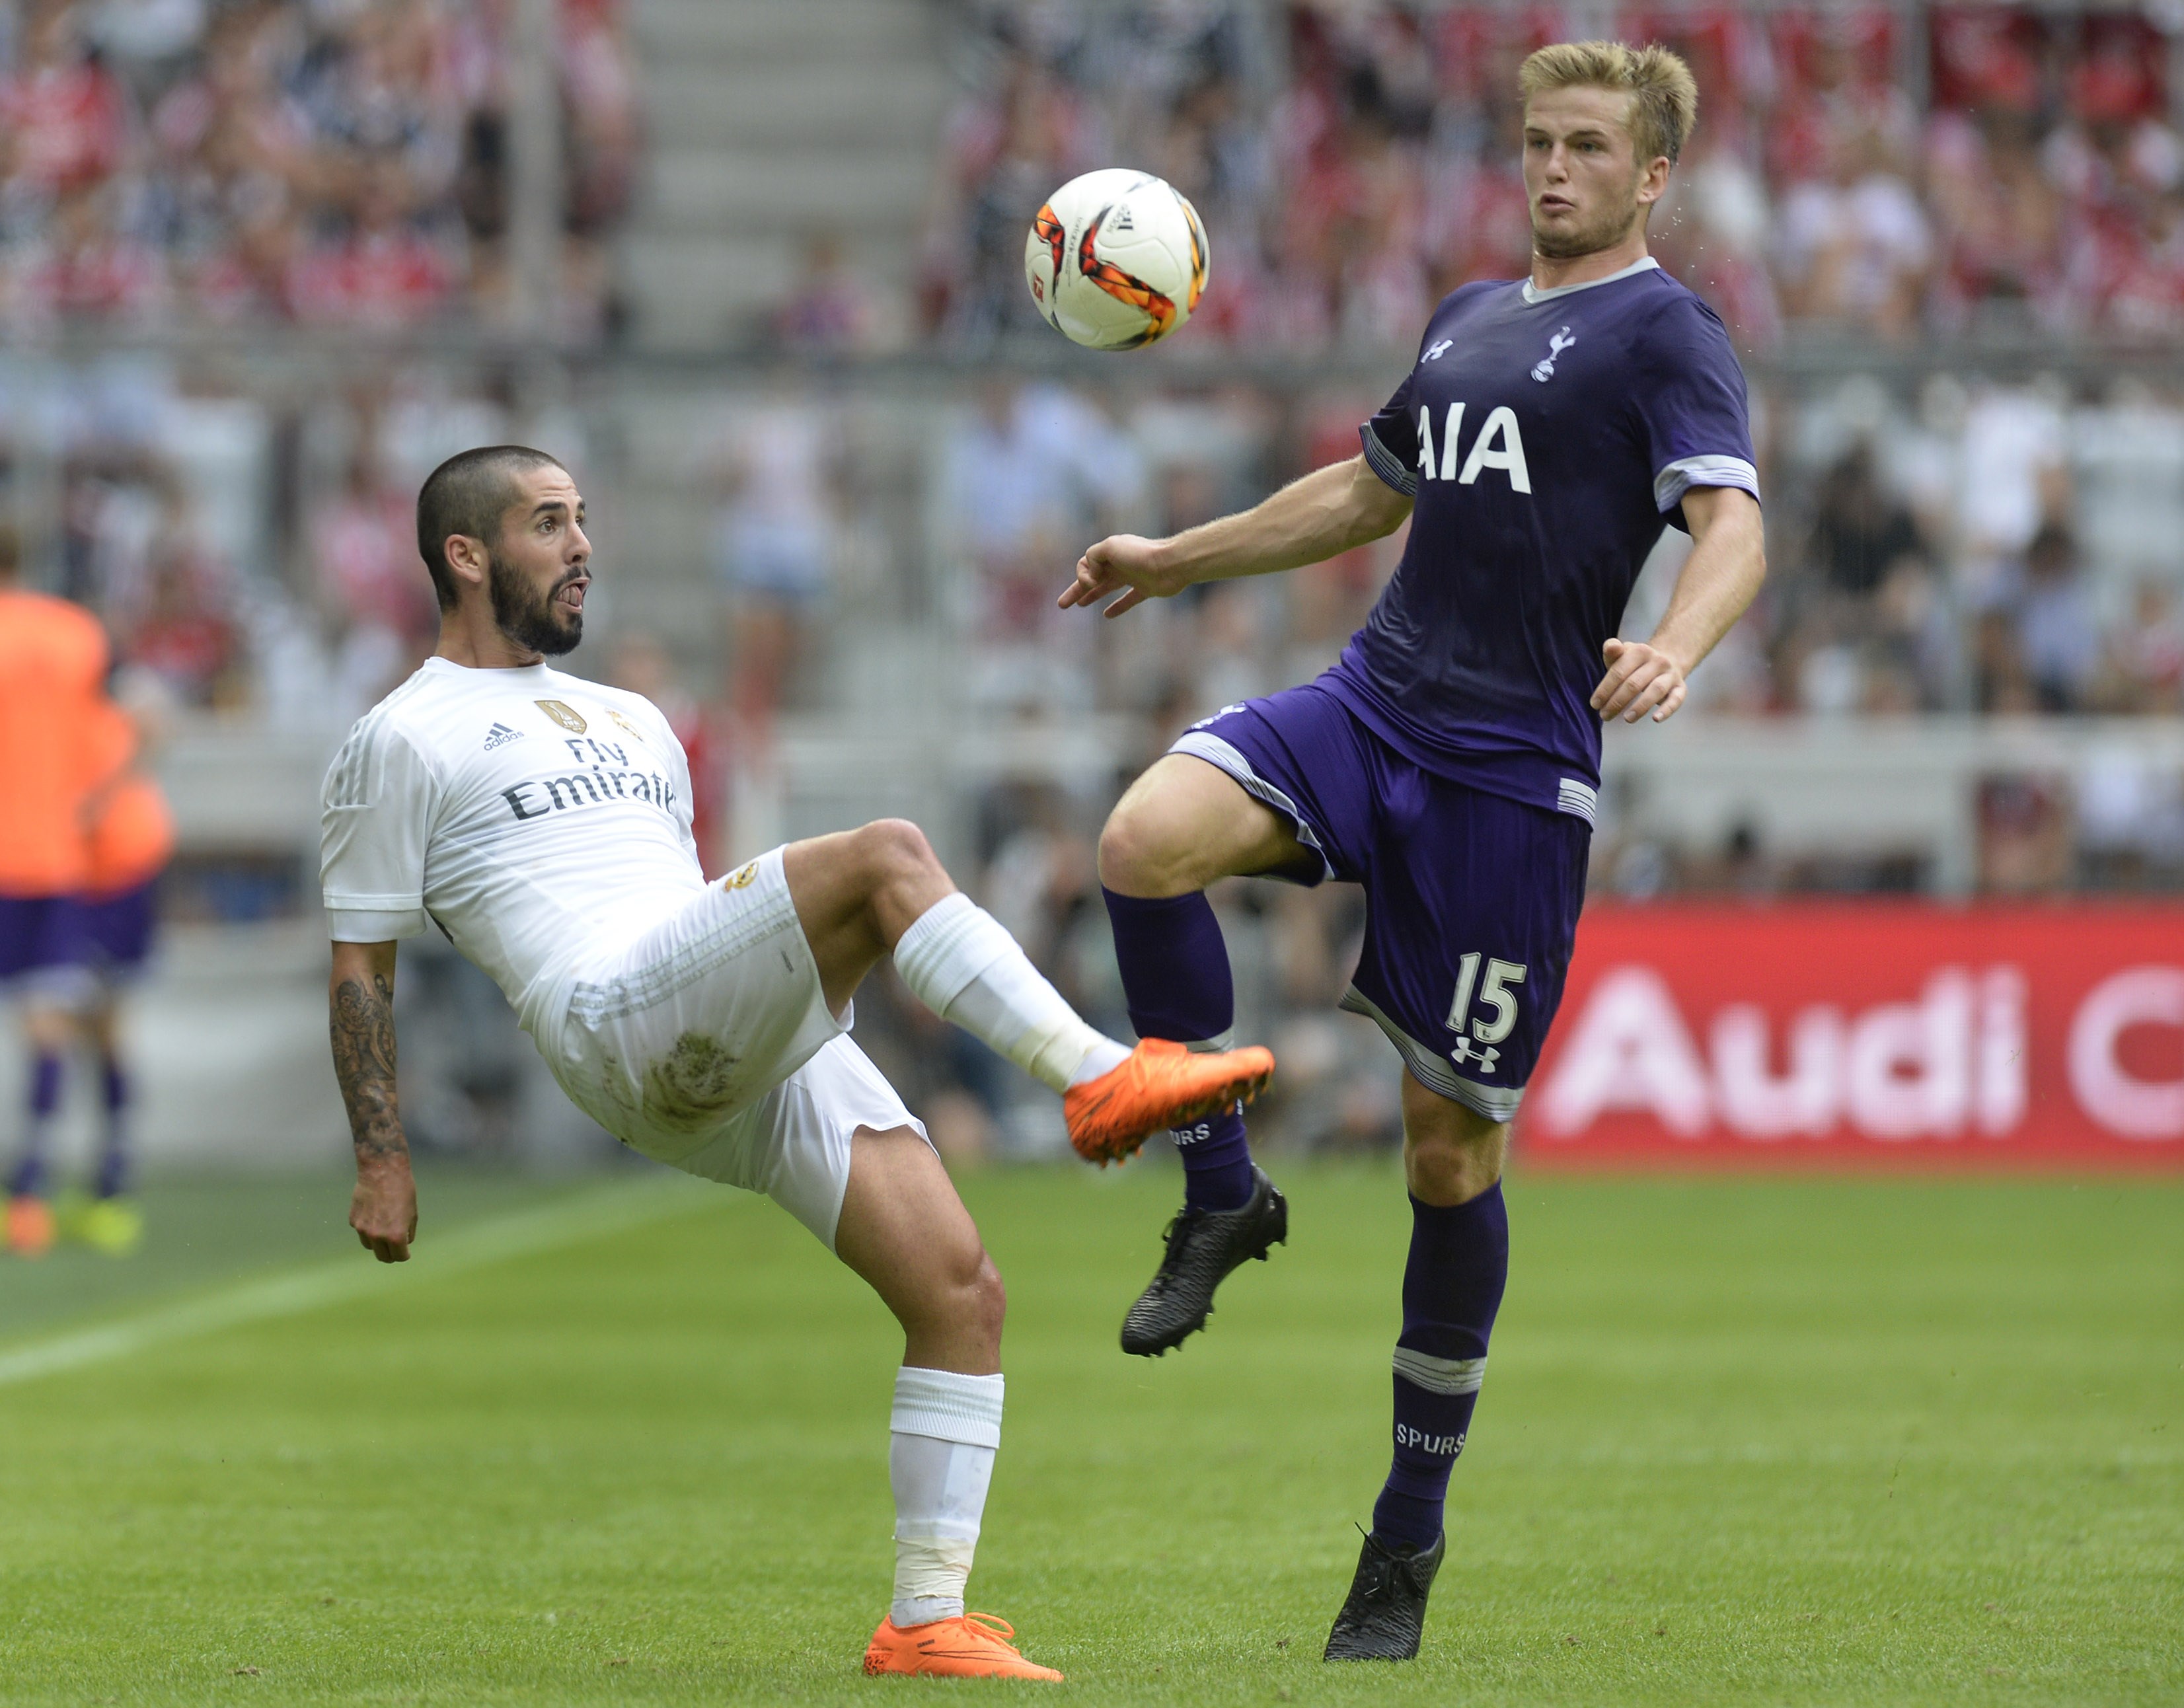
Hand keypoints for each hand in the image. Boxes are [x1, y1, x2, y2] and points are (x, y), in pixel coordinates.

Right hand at [350, 1154, 416, 1262]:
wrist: (382, 1172)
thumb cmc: (403, 1190)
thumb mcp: (413, 1213)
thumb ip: (408, 1232)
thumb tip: (404, 1242)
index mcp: (395, 1236)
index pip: (399, 1257)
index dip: (404, 1255)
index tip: (405, 1253)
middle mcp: (377, 1236)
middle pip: (383, 1257)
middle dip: (391, 1254)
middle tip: (395, 1248)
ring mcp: (362, 1229)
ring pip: (370, 1246)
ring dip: (378, 1243)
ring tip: (384, 1230)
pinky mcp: (353, 1221)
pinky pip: (361, 1232)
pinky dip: (368, 1229)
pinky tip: (374, 1215)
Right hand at [1057, 534, 1178, 618]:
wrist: (1172, 564)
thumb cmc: (1141, 555)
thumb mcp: (1111, 547)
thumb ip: (1094, 555)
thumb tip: (1093, 572)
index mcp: (1110, 551)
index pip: (1085, 563)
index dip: (1083, 575)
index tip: (1093, 581)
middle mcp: (1119, 563)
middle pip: (1092, 578)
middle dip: (1075, 590)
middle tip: (1061, 605)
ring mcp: (1132, 576)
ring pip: (1107, 587)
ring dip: (1092, 596)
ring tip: (1079, 605)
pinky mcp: (1145, 589)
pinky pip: (1128, 599)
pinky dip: (1117, 607)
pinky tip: (1107, 615)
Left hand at [1591, 638, 1688, 723]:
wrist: (1667, 659)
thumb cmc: (1635, 662)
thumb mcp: (1622, 654)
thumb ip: (1612, 650)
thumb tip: (1611, 647)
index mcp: (1640, 651)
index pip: (1619, 672)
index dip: (1605, 689)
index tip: (1595, 704)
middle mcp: (1658, 661)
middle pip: (1634, 683)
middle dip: (1617, 702)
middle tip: (1605, 716)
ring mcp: (1670, 674)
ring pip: (1656, 690)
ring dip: (1640, 706)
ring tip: (1626, 719)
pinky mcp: (1680, 688)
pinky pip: (1676, 699)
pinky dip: (1667, 710)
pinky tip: (1656, 719)